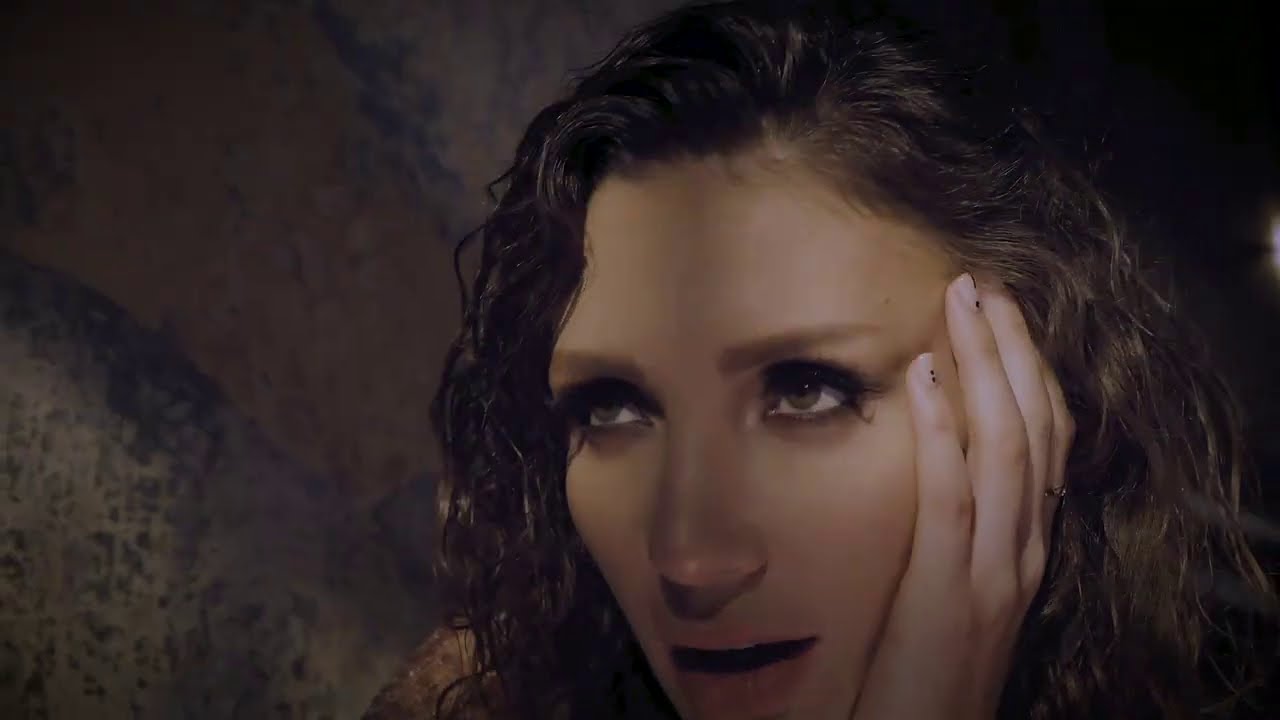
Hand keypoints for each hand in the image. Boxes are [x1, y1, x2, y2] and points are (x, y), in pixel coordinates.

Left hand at [850, 274, 1074, 719]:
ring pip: (1005, 447)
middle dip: (1012, 350)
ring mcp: (995, 569)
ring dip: (984, 367)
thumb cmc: (933, 669)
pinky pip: (950, 494)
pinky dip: (939, 429)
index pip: (1046, 441)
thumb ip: (964, 532)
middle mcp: (1025, 549)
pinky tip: (921, 374)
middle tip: (983, 285)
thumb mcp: (961, 591)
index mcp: (1028, 546)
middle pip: (1035, 428)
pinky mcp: (950, 590)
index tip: (1000, 315)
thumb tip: (941, 460)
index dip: (1029, 372)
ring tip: (961, 304)